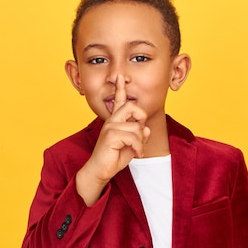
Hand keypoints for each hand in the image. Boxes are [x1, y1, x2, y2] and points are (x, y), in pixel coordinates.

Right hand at [76, 75, 150, 205]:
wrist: (100, 170)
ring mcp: (110, 127)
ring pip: (137, 127)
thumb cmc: (114, 158)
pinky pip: (134, 137)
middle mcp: (112, 121)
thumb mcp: (131, 145)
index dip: (120, 89)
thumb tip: (147, 128)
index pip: (118, 101)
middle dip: (142, 118)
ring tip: (137, 150)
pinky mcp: (111, 135)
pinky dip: (139, 147)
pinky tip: (136, 153)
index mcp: (115, 121)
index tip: (121, 77)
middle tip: (141, 133)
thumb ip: (139, 135)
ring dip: (141, 142)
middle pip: (132, 107)